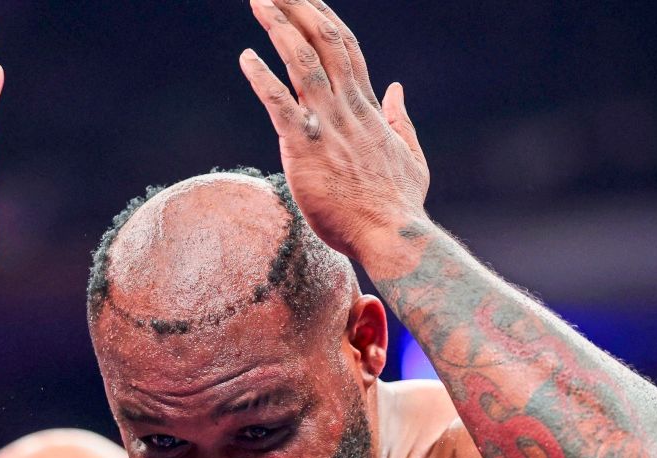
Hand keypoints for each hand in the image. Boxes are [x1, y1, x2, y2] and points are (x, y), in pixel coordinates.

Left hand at [239, 0, 428, 260]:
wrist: (392, 235)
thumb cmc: (399, 205)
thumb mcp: (410, 155)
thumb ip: (400, 120)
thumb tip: (395, 89)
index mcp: (367, 109)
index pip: (347, 49)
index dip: (326, 18)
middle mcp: (348, 108)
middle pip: (325, 42)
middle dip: (300, 8)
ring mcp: (328, 126)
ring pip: (304, 62)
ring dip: (279, 27)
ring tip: (258, 0)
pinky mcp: (306, 148)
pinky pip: (280, 105)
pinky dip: (262, 78)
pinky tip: (246, 57)